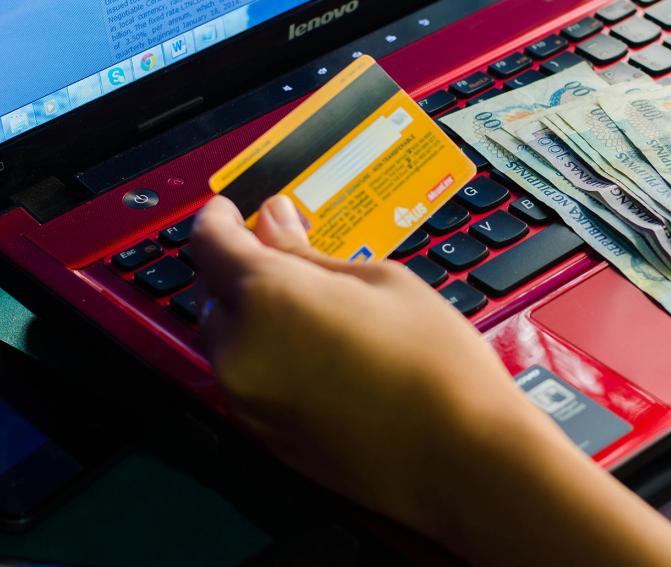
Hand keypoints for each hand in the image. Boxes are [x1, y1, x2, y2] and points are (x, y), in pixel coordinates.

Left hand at [191, 195, 670, 565]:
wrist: (461, 458)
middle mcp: (239, 352)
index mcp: (266, 298)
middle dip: (239, 269)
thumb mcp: (380, 280)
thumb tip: (271, 222)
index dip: (220, 218)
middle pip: (210, 294)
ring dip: (252, 315)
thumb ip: (308, 252)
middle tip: (290, 255)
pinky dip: (266, 355)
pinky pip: (247, 380)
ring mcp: (247, 401)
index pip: (209, 243)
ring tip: (314, 308)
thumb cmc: (434, 362)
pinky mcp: (263, 437)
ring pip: (227, 340)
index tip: (236, 211)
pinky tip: (319, 353)